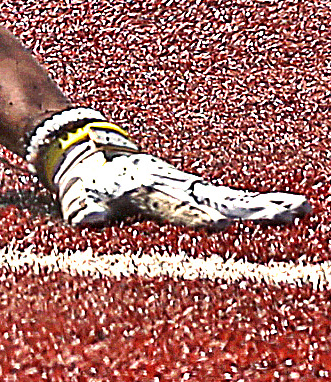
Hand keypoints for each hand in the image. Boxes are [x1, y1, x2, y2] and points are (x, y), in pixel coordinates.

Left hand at [28, 109, 310, 228]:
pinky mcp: (203, 193)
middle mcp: (177, 186)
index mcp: (149, 190)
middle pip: (218, 201)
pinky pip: (237, 200)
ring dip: (266, 207)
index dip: (198, 216)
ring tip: (300, 210)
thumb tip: (84, 220)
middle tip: (283, 216)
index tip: (221, 225)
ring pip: (234, 199)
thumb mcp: (82, 199)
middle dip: (248, 211)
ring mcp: (193, 188)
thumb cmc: (90, 186)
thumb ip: (86, 210)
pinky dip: (264, 204)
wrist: (93, 156)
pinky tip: (297, 209)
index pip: (178, 208)